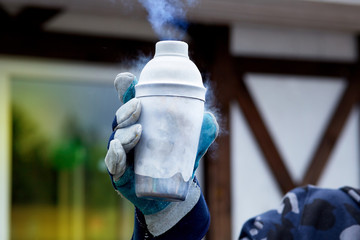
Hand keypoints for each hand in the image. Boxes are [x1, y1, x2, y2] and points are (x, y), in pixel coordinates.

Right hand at [105, 72, 218, 214]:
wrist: (173, 195)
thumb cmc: (178, 163)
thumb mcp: (192, 144)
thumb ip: (202, 131)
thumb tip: (209, 119)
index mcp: (142, 123)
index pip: (130, 103)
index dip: (125, 89)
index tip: (127, 79)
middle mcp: (129, 135)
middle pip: (121, 118)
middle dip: (126, 110)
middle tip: (139, 106)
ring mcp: (123, 154)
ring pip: (116, 139)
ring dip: (124, 133)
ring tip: (138, 131)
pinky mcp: (120, 174)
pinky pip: (113, 164)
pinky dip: (115, 156)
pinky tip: (118, 149)